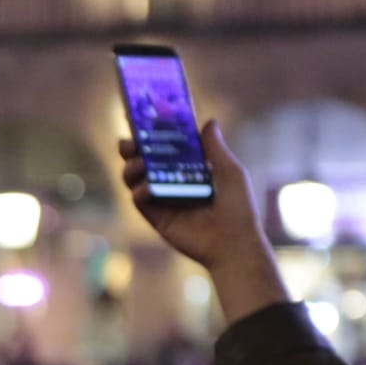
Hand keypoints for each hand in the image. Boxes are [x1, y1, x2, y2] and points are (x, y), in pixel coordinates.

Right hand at [120, 121, 290, 320]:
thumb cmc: (238, 207)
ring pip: (138, 180)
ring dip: (132, 169)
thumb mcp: (230, 171)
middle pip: (147, 162)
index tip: (144, 123)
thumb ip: (215, 148)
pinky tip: (145, 189)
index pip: (168, 149)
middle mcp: (174, 183)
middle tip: (127, 143)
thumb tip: (209, 121)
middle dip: (134, 151)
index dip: (155, 136)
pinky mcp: (157, 218)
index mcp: (191, 170)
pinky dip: (139, 193)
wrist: (233, 242)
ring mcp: (164, 201)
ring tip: (138, 165)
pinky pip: (141, 203)